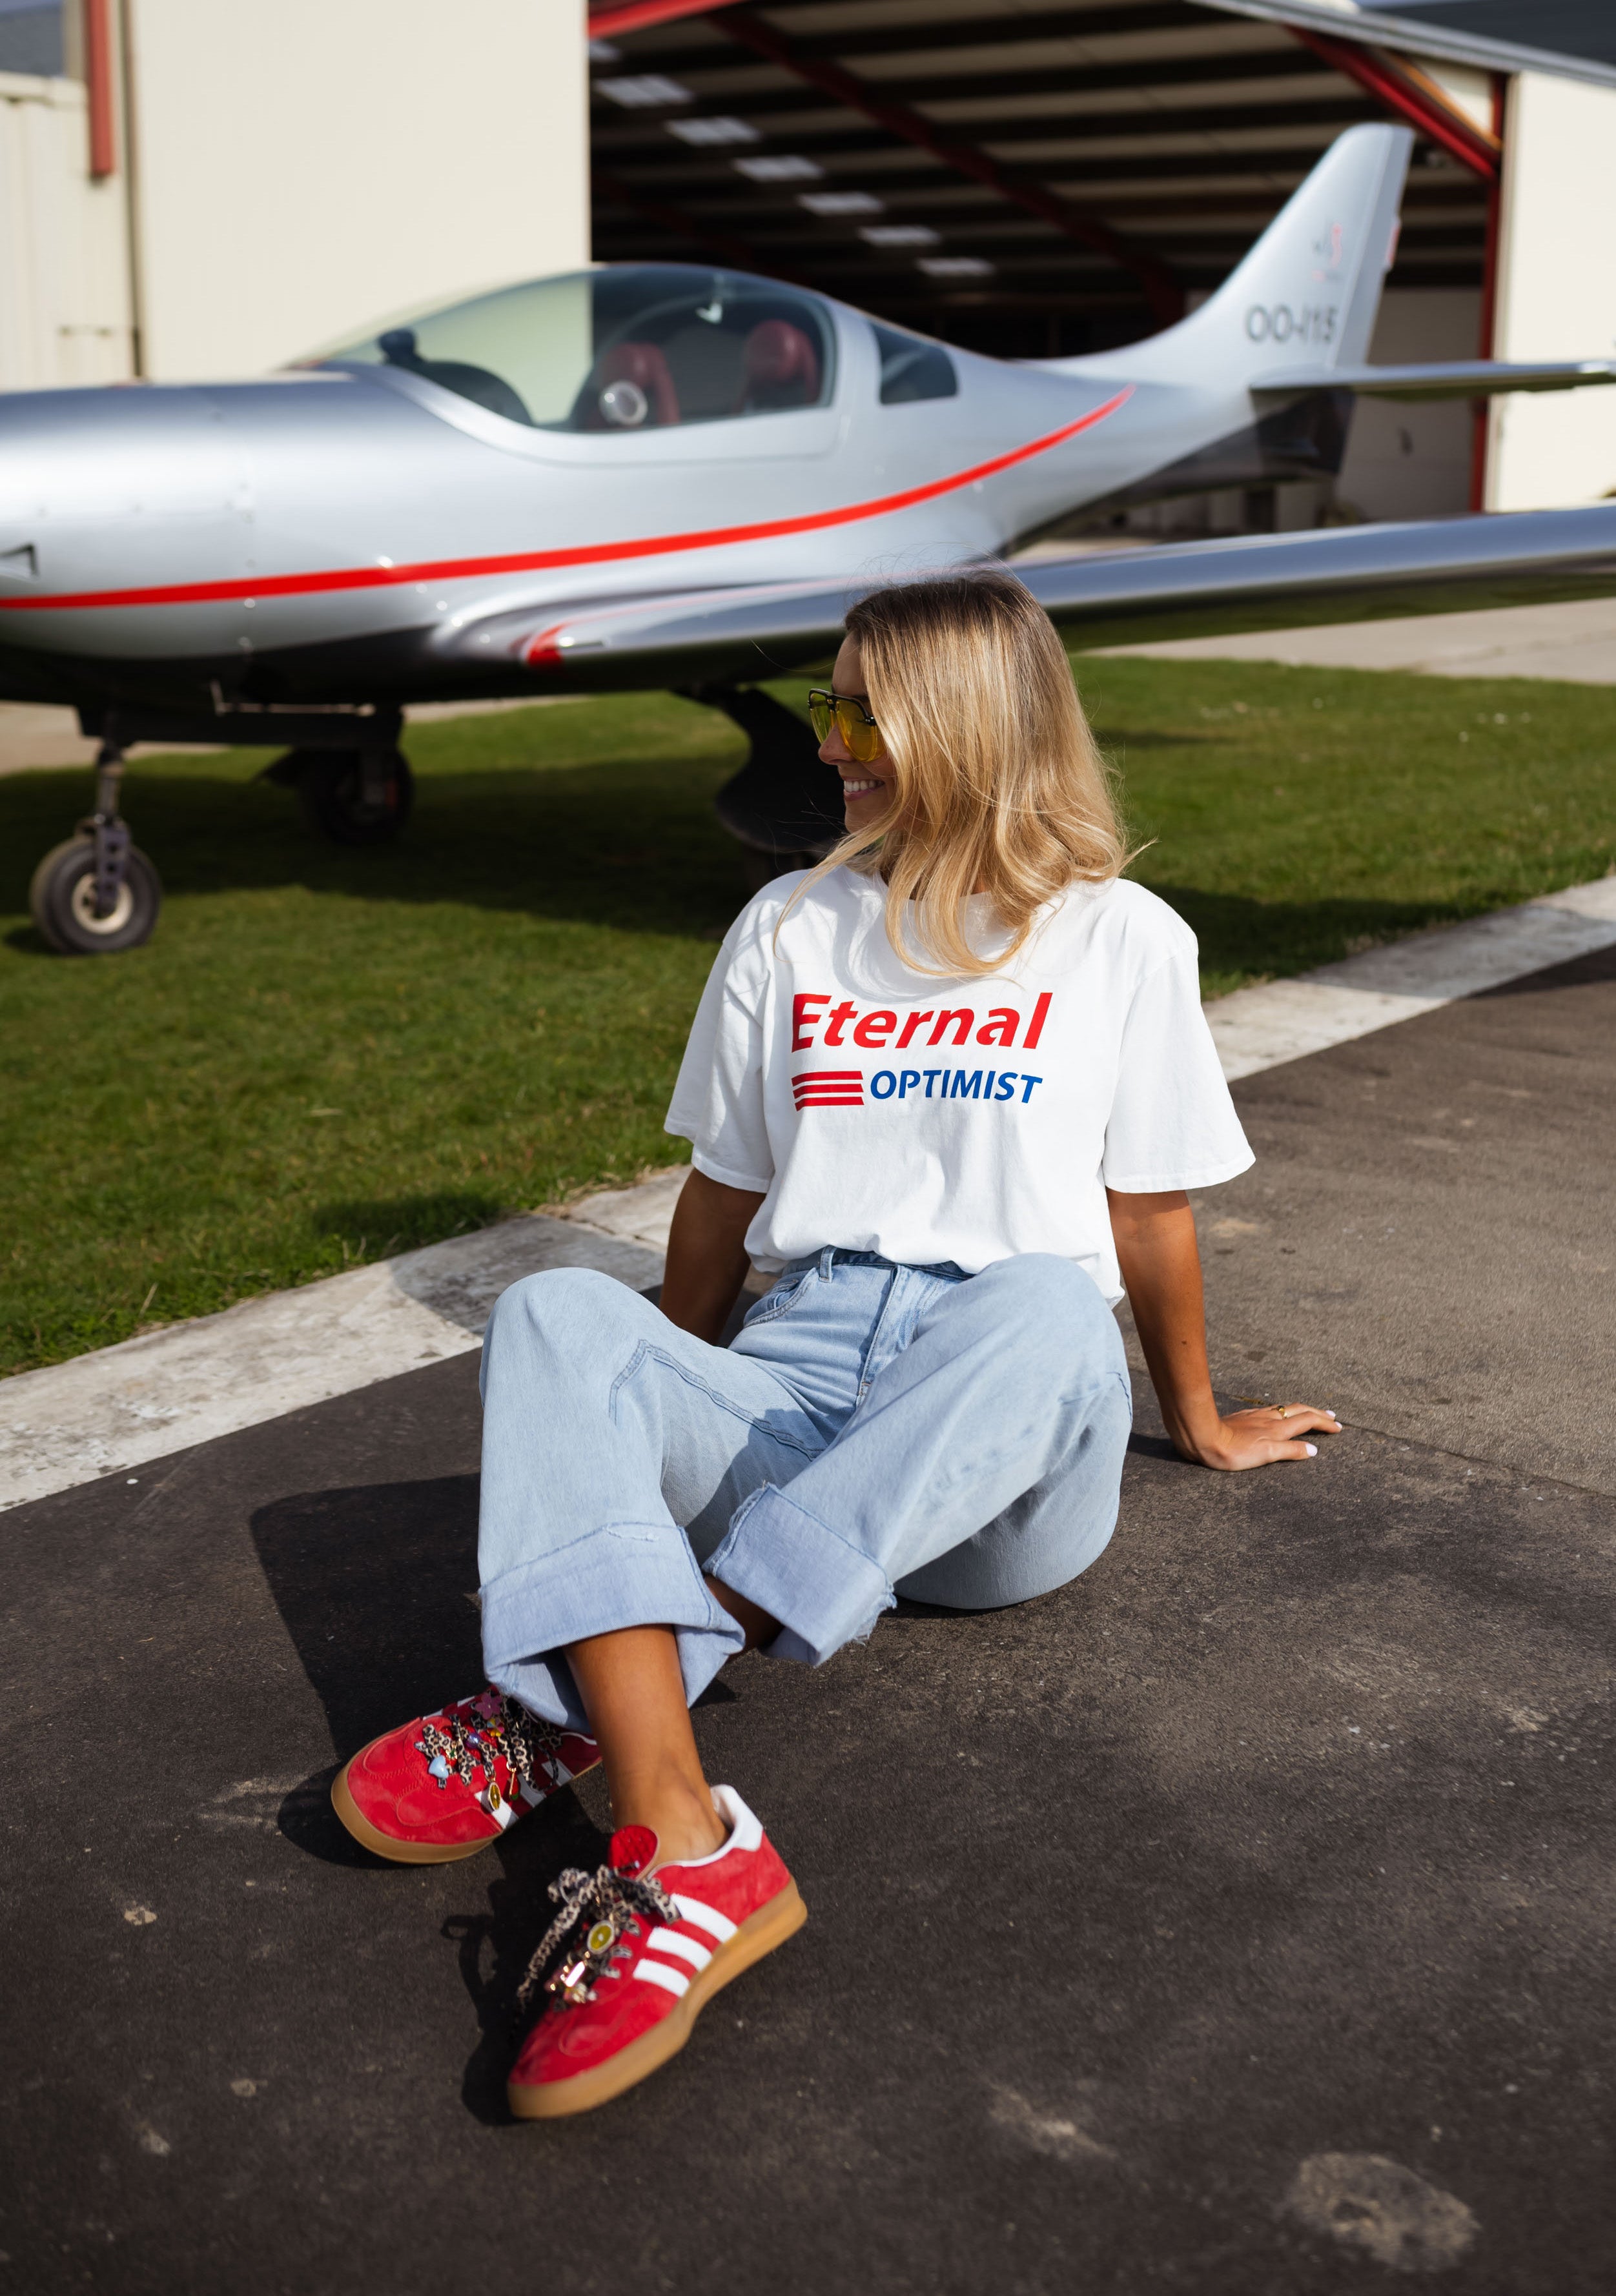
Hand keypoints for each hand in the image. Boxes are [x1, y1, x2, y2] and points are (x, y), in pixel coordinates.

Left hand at [1183, 1401, 1341, 1471]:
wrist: (1203, 1437)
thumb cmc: (1234, 1451)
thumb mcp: (1266, 1454)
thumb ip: (1290, 1451)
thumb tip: (1313, 1450)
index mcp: (1278, 1429)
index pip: (1307, 1421)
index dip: (1324, 1424)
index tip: (1338, 1427)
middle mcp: (1269, 1419)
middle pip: (1299, 1411)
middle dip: (1317, 1414)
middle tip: (1331, 1416)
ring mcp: (1255, 1416)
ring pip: (1284, 1409)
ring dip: (1301, 1411)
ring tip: (1310, 1413)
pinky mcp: (1243, 1417)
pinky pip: (1269, 1410)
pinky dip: (1282, 1412)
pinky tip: (1276, 1414)